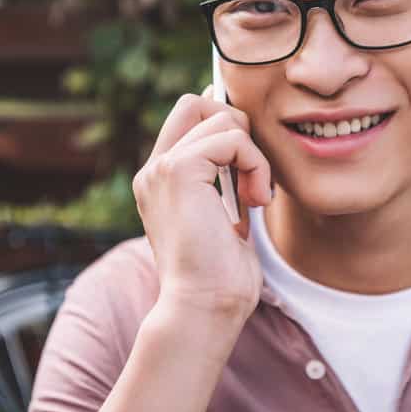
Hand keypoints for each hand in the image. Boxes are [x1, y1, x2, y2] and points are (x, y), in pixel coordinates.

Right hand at [131, 87, 271, 322]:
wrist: (205, 308)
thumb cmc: (221, 277)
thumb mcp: (225, 217)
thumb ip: (227, 179)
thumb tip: (240, 140)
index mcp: (160, 181)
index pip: (186, 119)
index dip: (224, 123)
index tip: (249, 163)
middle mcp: (154, 171)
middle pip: (195, 104)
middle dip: (236, 127)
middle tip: (252, 173)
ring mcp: (161, 169)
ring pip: (221, 117)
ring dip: (253, 154)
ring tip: (256, 195)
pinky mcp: (178, 170)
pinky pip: (231, 138)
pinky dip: (255, 163)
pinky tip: (257, 198)